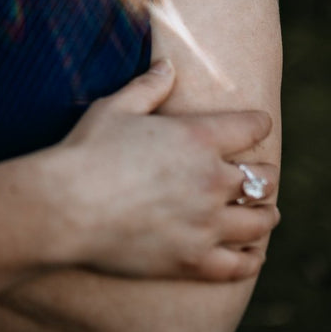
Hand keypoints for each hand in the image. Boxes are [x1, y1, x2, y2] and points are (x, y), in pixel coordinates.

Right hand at [50, 62, 278, 281]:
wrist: (64, 207)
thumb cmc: (86, 152)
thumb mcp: (115, 108)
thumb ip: (148, 87)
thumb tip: (168, 65)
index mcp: (198, 137)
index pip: (252, 127)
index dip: (258, 124)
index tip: (258, 126)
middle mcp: (212, 180)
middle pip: (264, 177)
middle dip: (264, 174)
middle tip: (260, 177)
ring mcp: (205, 224)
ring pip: (260, 221)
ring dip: (266, 215)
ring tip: (265, 214)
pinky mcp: (192, 260)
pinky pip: (239, 266)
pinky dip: (252, 259)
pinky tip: (252, 255)